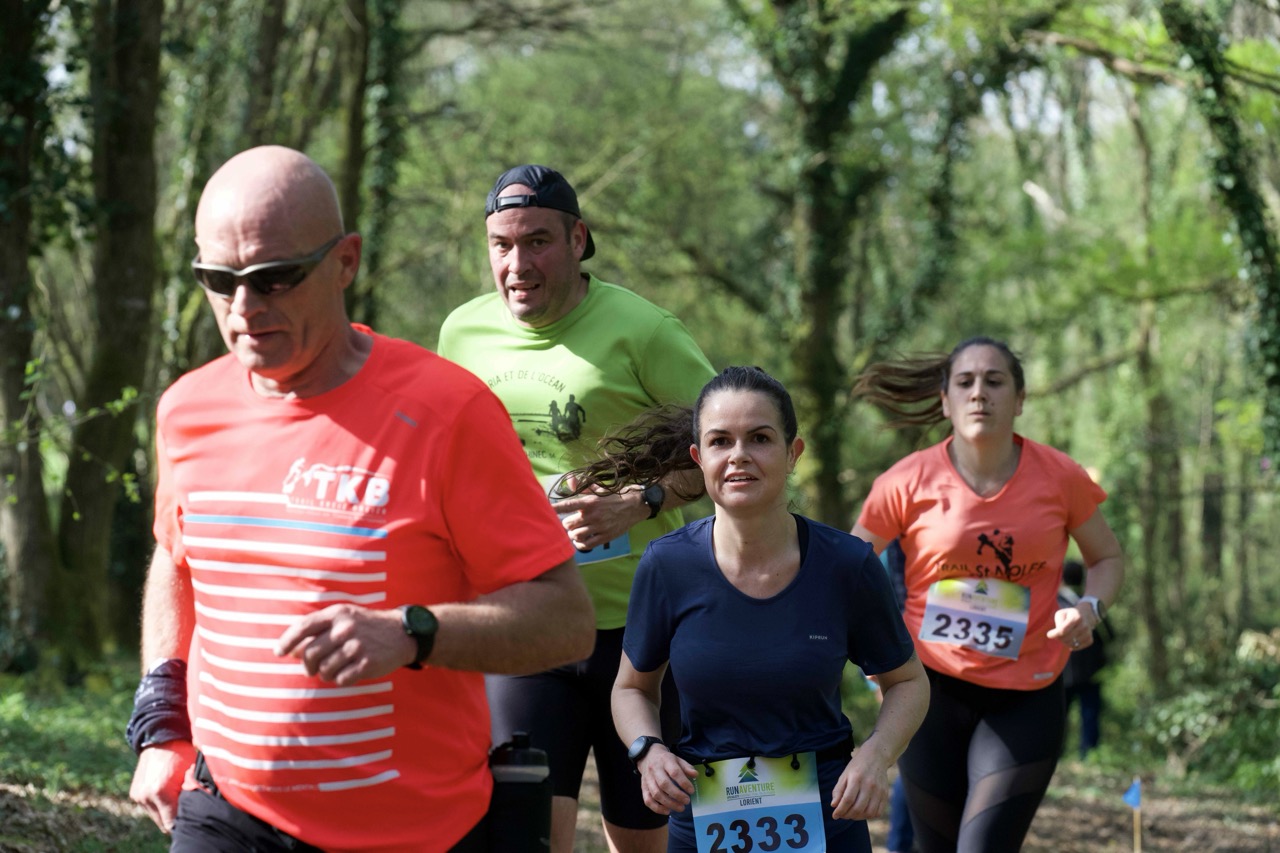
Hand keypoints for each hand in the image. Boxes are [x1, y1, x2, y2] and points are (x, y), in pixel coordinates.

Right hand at [130, 740, 195, 833]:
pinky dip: (159, 805)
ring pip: (156, 816)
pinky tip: (169, 793)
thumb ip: (193, 792)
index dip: (184, 822)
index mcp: (160, 792)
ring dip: (166, 812)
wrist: (160, 737)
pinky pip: (150, 808)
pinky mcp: (135, 793)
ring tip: (178, 797)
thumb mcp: (192, 771)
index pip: (172, 823)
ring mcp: (138, 796)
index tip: (193, 816)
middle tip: (188, 808)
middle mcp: (146, 796)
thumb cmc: (181, 752)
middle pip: (162, 823)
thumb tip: (199, 810)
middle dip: (175, 818)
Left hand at [275, 604, 412, 684]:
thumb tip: (292, 650)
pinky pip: (341, 680)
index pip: (303, 627)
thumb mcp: (345, 618)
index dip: (287, 641)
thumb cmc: (366, 627)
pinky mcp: (367, 663)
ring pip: (324, 670)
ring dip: (325, 674)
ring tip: (334, 670)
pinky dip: (340, 680)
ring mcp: (357, 646)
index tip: (279, 652)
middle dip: (307, 666)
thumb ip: (319, 629)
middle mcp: (345, 628)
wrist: (402, 634)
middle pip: (310, 654)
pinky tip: (348, 673)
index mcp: (337, 613)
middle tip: (312, 670)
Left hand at [554, 481, 645, 550]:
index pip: (567, 505)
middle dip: (566, 524)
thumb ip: (582, 487)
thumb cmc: (614, 497)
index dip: (554, 509)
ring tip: (575, 531)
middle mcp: (593, 515)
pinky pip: (586, 545)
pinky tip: (581, 540)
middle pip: (568, 524)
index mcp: (589, 502)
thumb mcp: (598, 489)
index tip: (545, 510)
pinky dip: (580, 544)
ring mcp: (599, 527)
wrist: (634, 506)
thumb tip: (569, 479)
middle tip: (570, 523)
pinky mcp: (605, 537)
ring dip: (572, 534)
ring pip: (575, 535)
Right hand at [636, 746, 698, 815]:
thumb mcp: (677, 759)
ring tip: (680, 807)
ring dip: (669, 803)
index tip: (691, 791)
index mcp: (665, 761)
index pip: (674, 772)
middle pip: (664, 784)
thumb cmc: (665, 760)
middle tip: (687, 801)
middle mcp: (655, 770)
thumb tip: (696, 774)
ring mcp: (648, 779)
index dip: (683, 783)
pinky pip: (648, 800)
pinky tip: (667, 811)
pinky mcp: (643, 788)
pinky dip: (657, 808)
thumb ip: (686, 767)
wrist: (648, 756)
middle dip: (677, 795)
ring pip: (656, 794)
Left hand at [831, 744, 890, 819]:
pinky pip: (878, 812)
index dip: (840, 810)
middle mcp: (869, 785)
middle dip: (847, 815)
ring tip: (851, 814)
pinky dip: (869, 816)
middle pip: (858, 808)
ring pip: (869, 812)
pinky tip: (862, 812)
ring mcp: (879, 790)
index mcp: (856, 778)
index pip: (848, 800)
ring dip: (858, 817)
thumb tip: (834, 805)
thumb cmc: (857, 767)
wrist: (876, 757)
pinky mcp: (885, 794)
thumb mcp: (844, 775)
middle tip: (842, 815)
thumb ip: (838, 790)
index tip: (834, 815)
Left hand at [1047, 605, 1093, 650]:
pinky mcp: (1090, 640)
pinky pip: (1077, 647)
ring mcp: (1088, 633)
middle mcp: (1084, 626)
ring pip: (1072, 644)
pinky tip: (1071, 639)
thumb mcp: (1061, 614)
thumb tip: (1057, 636)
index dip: (1055, 634)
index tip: (1048, 635)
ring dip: (1065, 642)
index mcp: (1076, 617)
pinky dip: (1072, 645)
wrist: (1086, 615)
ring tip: (1065, 635)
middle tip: (1057, 634)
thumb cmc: (1069, 615)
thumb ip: (1058, 623)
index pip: (1063, 630)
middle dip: (1059, 638)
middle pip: (1067, 638)